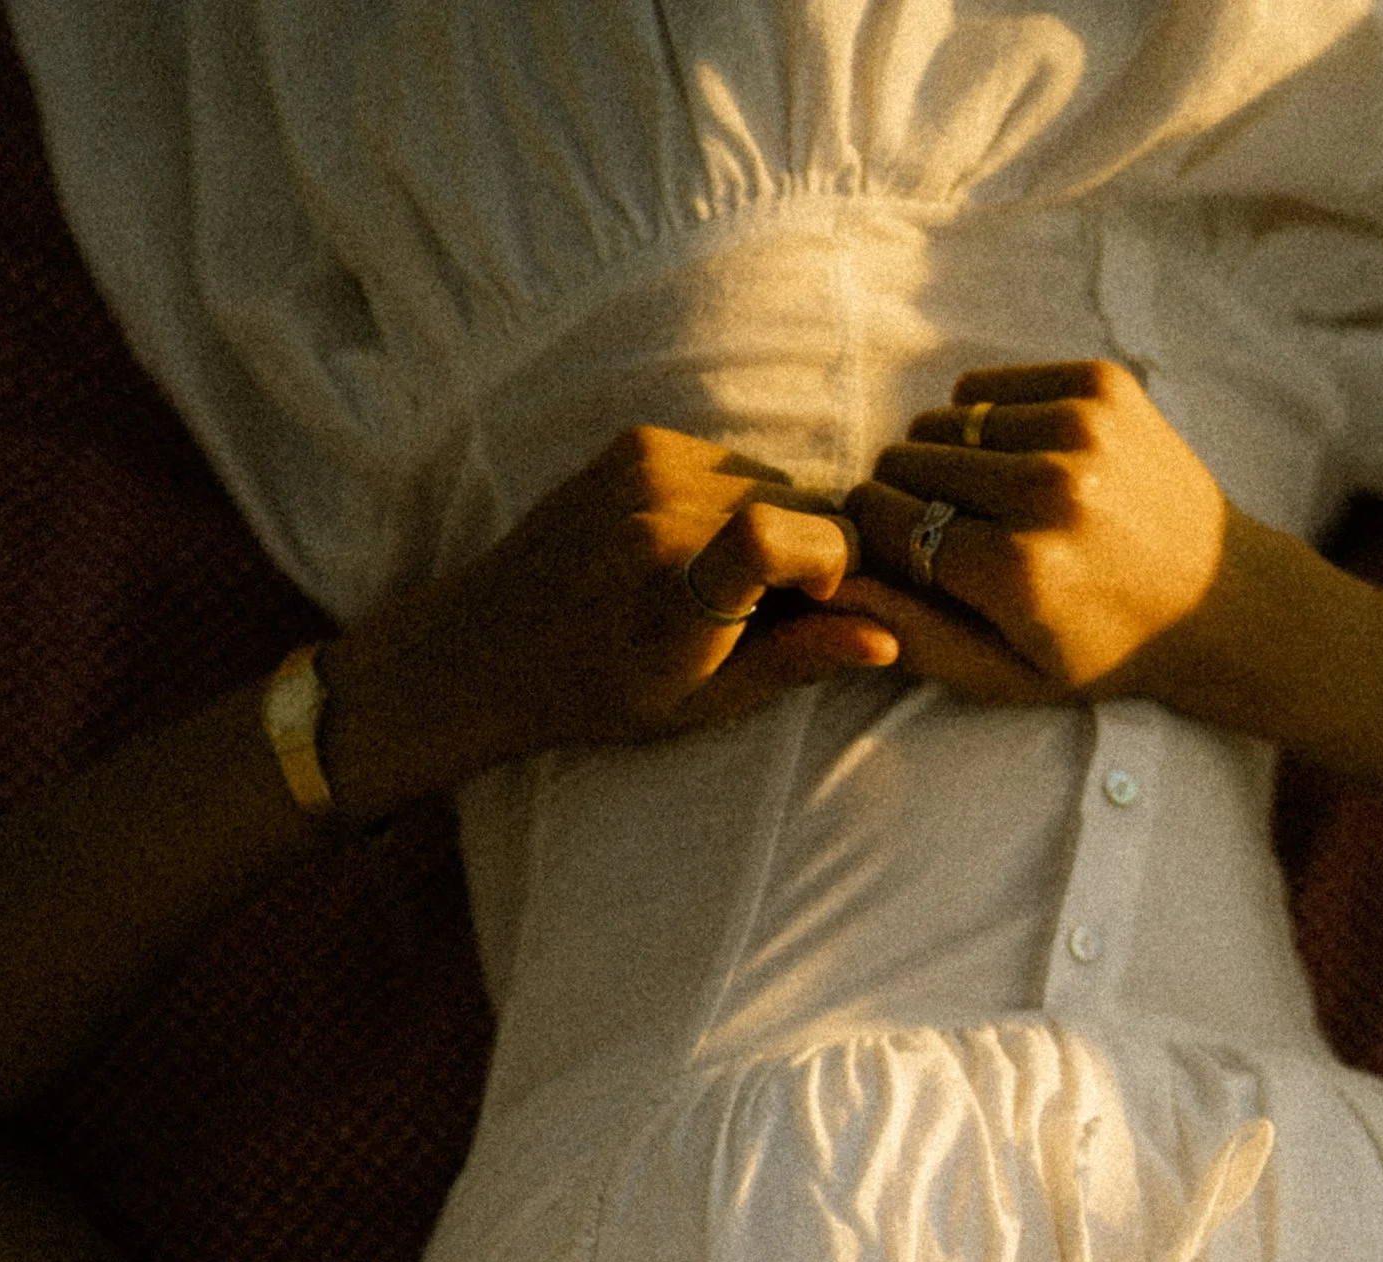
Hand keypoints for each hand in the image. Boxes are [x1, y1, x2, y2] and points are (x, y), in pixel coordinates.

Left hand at [337, 425, 901, 789]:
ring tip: (724, 586)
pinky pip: (733, 462)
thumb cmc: (602, 691)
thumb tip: (888, 637)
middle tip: (767, 612)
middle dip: (811, 553)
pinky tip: (693, 551)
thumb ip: (797, 660)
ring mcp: (648, 461)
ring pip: (774, 479)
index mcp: (677, 582)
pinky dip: (736, 502)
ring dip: (776, 526)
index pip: (796, 535)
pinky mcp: (641, 439)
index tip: (818, 604)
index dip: (831, 565)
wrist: (493, 643)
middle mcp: (663, 506)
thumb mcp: (704, 702)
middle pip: (802, 504)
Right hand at [842, 362, 1235, 705]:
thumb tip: (837, 583)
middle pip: (906, 460)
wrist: (1219, 598)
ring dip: (947, 458)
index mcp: (1020, 571)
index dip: (874, 535)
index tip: (891, 550)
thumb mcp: (1008, 677)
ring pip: (942, 418)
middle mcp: (1049, 490)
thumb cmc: (1102, 650)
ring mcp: (1080, 427)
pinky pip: (987, 386)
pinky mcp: (1101, 384)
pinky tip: (1019, 462)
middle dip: (905, 495)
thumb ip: (916, 637)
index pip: (886, 520)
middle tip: (941, 529)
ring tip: (984, 500)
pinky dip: (986, 420)